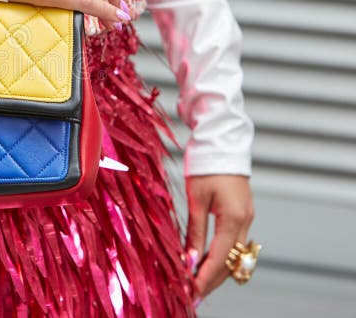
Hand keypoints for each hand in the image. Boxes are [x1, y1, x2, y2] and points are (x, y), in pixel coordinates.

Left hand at [185, 175, 254, 298]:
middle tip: (193, 295)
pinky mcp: (243, 213)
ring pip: (234, 255)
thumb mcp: (196, 199)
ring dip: (217, 270)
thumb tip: (190, 259)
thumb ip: (195, 231)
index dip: (205, 277)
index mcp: (234, 218)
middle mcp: (245, 222)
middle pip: (231, 262)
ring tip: (197, 284)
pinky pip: (234, 243)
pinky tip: (207, 262)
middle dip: (212, 280)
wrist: (221, 141)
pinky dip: (221, 256)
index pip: (220, 258)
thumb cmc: (205, 165)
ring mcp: (247, 218)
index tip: (191, 292)